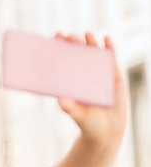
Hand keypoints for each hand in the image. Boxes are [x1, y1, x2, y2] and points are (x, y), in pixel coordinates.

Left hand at [55, 32, 127, 146]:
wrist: (107, 132)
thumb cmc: (88, 124)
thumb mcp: (79, 116)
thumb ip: (70, 109)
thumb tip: (60, 101)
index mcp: (71, 82)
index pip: (63, 62)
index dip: (59, 50)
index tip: (54, 39)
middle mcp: (83, 76)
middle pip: (78, 55)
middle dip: (73, 44)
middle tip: (69, 36)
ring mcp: (99, 75)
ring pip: (94, 55)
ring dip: (90, 43)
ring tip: (86, 34)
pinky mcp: (113, 77)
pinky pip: (111, 60)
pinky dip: (109, 49)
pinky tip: (106, 39)